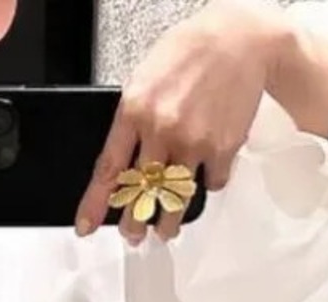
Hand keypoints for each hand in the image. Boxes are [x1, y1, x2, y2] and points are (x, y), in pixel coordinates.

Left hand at [75, 0, 287, 245]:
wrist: (240, 40)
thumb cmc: (189, 53)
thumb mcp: (144, 79)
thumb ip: (131, 121)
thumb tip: (122, 161)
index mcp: (134, 111)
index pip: (108, 170)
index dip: (95, 204)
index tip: (86, 227)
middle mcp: (161, 131)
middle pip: (140, 194)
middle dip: (134, 223)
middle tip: (132, 234)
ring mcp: (193, 143)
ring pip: (175, 200)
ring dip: (168, 222)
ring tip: (165, 231)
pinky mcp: (222, 149)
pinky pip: (210, 183)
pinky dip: (206, 184)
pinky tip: (203, 176)